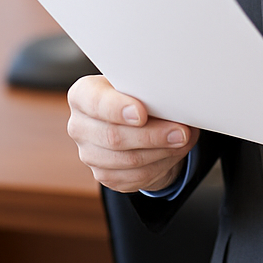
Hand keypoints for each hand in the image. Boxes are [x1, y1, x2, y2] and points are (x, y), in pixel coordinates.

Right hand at [68, 75, 197, 191]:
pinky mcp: (105, 176)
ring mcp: (89, 154)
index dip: (118, 109)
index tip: (142, 114)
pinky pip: (136, 177)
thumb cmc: (135, 95)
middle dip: (152, 135)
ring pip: (129, 160)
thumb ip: (147, 90)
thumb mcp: (138, 84)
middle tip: (181, 132)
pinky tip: (174, 152)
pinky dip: (161, 165)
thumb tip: (174, 102)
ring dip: (162, 151)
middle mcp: (79, 126)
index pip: (95, 103)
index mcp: (82, 95)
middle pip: (114, 137)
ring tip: (183, 140)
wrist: (132, 120)